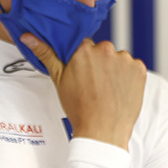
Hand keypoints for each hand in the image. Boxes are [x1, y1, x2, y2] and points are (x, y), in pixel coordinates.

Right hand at [22, 33, 145, 149]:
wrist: (102, 132)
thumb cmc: (79, 108)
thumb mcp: (59, 80)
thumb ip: (45, 54)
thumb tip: (28, 36)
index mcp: (84, 49)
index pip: (84, 46)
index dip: (83, 61)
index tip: (83, 75)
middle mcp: (105, 50)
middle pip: (102, 51)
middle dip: (100, 64)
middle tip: (95, 85)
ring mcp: (124, 59)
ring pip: (118, 59)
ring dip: (115, 70)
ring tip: (108, 90)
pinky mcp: (139, 69)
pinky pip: (133, 68)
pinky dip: (129, 77)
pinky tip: (120, 91)